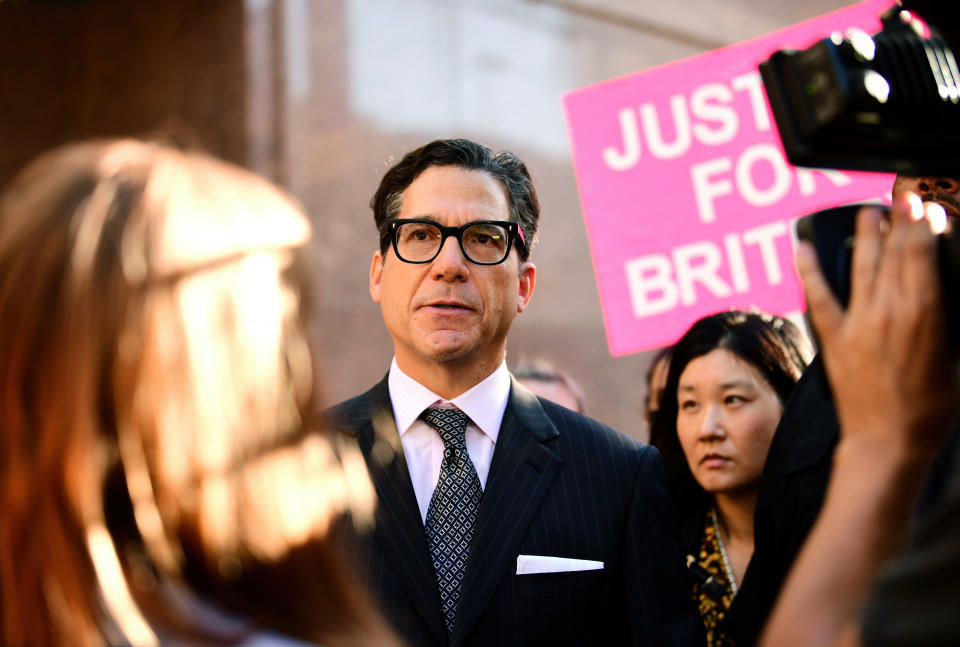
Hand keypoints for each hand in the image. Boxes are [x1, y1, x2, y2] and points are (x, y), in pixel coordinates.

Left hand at [796, 192, 959, 455]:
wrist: (887, 442)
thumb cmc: (930, 407)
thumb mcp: (957, 357)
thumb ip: (950, 318)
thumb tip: (943, 288)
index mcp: (927, 314)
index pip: (921, 252)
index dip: (920, 221)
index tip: (921, 199)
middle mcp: (890, 311)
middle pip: (893, 252)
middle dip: (897, 216)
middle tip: (900, 189)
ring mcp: (858, 323)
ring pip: (860, 265)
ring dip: (864, 234)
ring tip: (868, 211)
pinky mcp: (833, 338)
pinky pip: (818, 296)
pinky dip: (808, 269)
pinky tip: (802, 246)